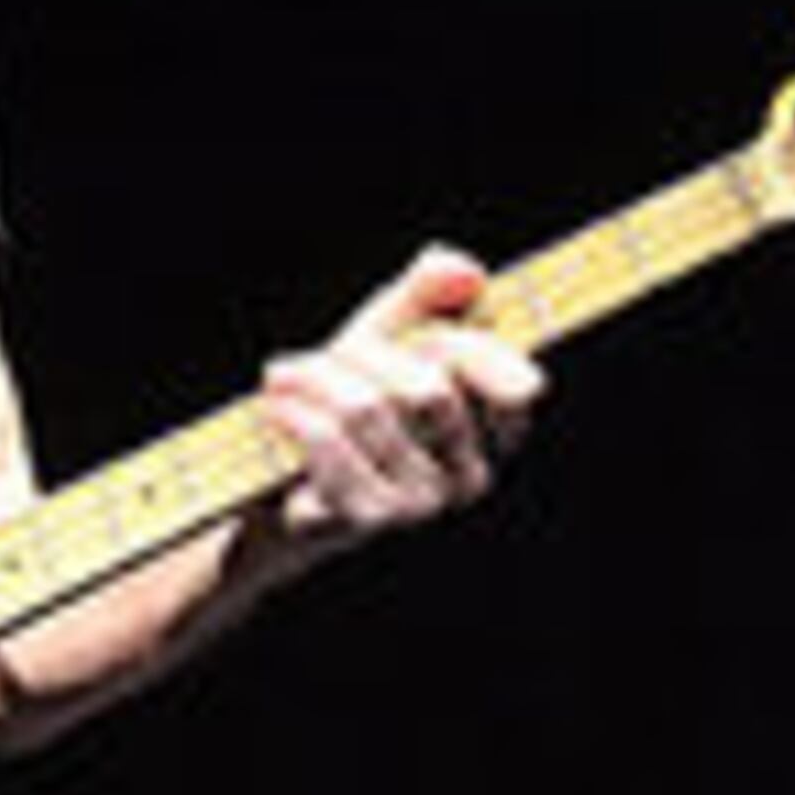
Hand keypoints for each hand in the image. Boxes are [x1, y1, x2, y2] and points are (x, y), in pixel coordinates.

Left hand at [259, 247, 542, 543]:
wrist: (281, 483)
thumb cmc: (347, 401)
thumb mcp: (391, 334)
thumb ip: (430, 292)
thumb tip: (468, 272)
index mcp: (496, 435)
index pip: (515, 388)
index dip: (463, 347)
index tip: (420, 337)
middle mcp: (471, 478)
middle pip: (429, 389)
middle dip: (368, 354)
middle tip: (331, 356)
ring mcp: (423, 507)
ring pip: (369, 408)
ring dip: (315, 377)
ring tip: (285, 375)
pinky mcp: (367, 522)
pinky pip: (328, 440)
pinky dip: (294, 409)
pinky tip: (279, 405)